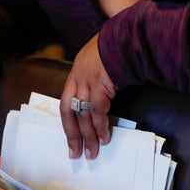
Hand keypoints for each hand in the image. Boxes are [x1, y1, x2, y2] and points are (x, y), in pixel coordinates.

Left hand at [59, 34, 115, 159]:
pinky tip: (105, 137)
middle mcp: (77, 78)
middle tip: (76, 153)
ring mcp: (87, 81)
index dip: (67, 124)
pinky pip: (98, 110)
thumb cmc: (115, 47)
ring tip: (93, 151)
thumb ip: (95, 79)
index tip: (71, 141)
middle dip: (73, 135)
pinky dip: (101, 126)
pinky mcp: (100, 83)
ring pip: (83, 115)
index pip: (65, 104)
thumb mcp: (97, 61)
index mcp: (75, 74)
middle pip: (69, 112)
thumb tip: (99, 102)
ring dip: (89, 136)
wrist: (124, 35)